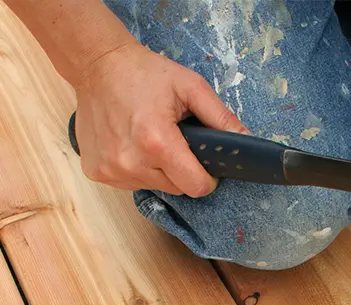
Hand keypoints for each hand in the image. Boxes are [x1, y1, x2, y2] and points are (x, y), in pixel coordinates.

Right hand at [74, 41, 248, 196]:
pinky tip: (132, 143)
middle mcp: (131, 162)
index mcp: (156, 142)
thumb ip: (221, 119)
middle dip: (183, 170)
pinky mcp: (98, 172)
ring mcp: (112, 170)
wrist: (96, 64)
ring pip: (155, 186)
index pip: (195, 186)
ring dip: (159, 170)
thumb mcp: (191, 87)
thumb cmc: (144, 73)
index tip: (205, 165)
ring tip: (150, 138)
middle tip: (175, 141)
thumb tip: (247, 142)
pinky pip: (132, 182)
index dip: (206, 178)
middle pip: (177, 188)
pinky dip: (138, 169)